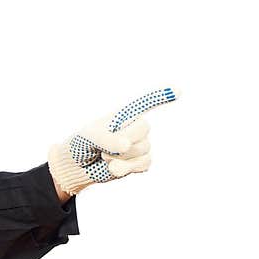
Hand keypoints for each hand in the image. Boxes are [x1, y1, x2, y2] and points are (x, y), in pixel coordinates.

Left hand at [48, 88, 177, 196]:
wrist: (79, 166)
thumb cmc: (82, 144)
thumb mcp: (89, 136)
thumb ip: (106, 138)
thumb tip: (127, 144)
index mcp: (123, 114)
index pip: (144, 103)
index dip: (161, 95)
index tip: (178, 90)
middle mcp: (134, 127)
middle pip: (144, 128)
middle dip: (123, 140)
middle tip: (103, 147)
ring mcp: (139, 145)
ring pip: (143, 149)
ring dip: (121, 157)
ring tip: (104, 157)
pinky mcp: (140, 162)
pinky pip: (145, 164)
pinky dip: (127, 168)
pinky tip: (114, 168)